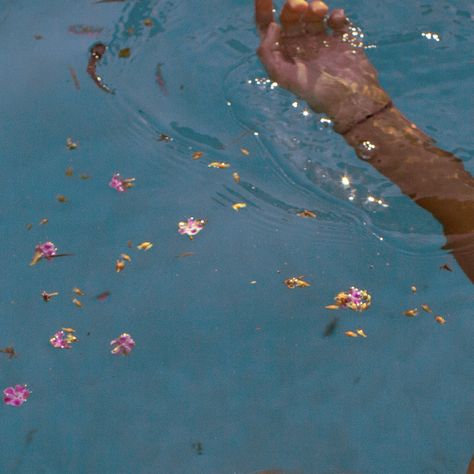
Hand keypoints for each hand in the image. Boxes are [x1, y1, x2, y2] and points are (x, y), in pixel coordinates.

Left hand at [255, 0, 390, 132]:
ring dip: (314, 7)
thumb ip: (268, 53)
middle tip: (298, 5)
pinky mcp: (342, 41)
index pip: (269, 29)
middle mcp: (301, 47)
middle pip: (291, 18)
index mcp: (285, 55)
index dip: (263, 10)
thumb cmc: (315, 91)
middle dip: (292, 7)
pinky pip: (337, 20)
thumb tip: (271, 26)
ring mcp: (322, 43)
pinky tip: (336, 19)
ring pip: (313, 15)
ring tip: (319, 10)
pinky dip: (336, 15)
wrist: (350, 98)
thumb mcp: (283, 77)